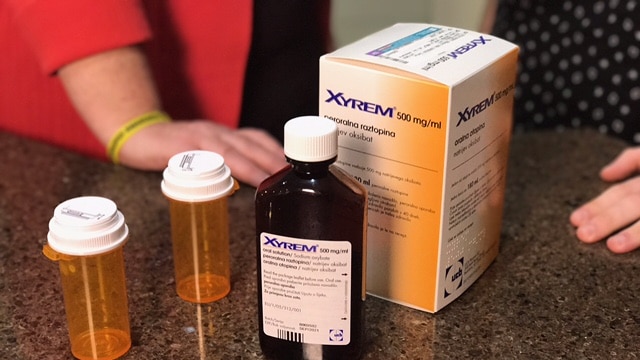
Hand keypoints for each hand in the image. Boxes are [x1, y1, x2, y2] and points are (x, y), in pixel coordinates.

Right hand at [117, 119, 287, 186]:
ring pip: (232, 150)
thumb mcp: (205, 153)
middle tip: (292, 176)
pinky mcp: (180, 147)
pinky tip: (232, 181)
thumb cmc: (174, 149)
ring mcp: (199, 138)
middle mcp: (216, 132)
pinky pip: (204, 158)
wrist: (136, 134)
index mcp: (225, 135)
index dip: (277, 150)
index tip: (296, 165)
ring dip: (254, 165)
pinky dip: (221, 168)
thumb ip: (226, 163)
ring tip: (270, 180)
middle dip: (274, 160)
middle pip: (251, 144)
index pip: (258, 139)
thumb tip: (251, 185)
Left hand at [570, 147, 639, 252]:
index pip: (620, 193)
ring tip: (613, 246)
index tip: (575, 220)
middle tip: (583, 235)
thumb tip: (605, 174)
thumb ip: (632, 160)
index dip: (598, 206)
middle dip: (608, 219)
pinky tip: (638, 256)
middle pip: (632, 203)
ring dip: (634, 234)